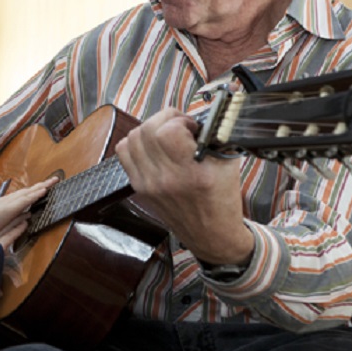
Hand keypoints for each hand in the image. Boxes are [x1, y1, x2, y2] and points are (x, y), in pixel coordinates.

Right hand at [0, 176, 54, 238]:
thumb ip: (9, 216)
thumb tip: (23, 214)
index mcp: (7, 203)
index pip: (24, 194)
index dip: (34, 190)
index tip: (44, 187)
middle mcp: (10, 199)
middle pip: (29, 190)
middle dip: (42, 185)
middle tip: (54, 180)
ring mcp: (11, 202)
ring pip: (30, 192)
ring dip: (42, 186)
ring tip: (54, 181)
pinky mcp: (11, 207)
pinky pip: (27, 199)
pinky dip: (36, 194)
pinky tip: (44, 191)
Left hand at [115, 108, 252, 265]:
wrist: (210, 234)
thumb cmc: (221, 200)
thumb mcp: (227, 164)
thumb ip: (213, 136)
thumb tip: (198, 116)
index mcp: (190, 174)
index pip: (168, 131)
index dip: (179, 120)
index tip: (191, 127)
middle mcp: (164, 179)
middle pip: (146, 130)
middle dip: (164, 119)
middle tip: (179, 127)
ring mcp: (147, 184)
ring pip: (132, 138)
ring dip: (149, 129)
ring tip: (166, 135)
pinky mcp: (138, 187)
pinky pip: (124, 153)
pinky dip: (136, 143)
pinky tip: (153, 147)